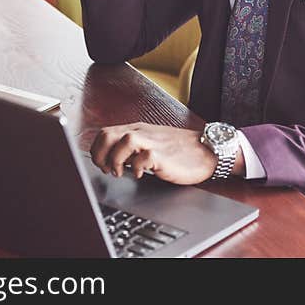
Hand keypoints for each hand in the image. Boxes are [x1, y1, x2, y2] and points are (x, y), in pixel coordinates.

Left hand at [90, 122, 216, 184]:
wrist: (207, 151)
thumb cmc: (180, 150)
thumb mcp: (152, 143)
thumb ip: (133, 148)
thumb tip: (112, 159)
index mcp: (137, 130)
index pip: (105, 133)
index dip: (97, 150)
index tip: (101, 163)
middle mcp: (142, 133)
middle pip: (107, 135)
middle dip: (100, 155)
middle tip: (107, 169)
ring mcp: (153, 143)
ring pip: (123, 141)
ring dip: (115, 160)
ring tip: (120, 172)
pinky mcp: (163, 156)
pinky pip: (143, 158)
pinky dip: (135, 168)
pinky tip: (139, 174)